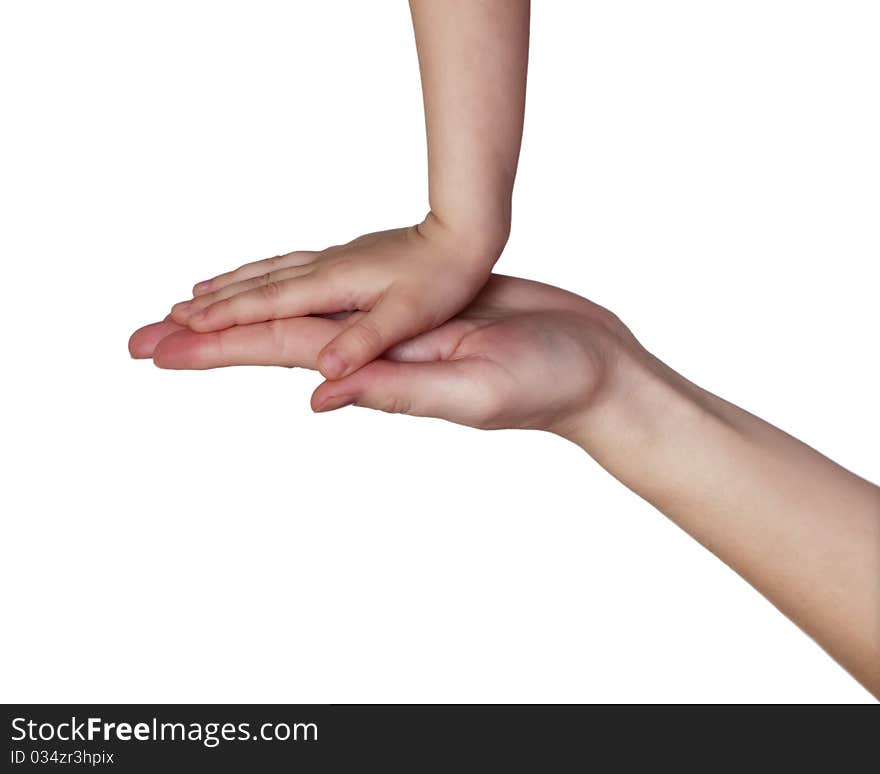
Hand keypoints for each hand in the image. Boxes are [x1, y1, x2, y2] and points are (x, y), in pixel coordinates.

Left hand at [133, 274, 638, 436]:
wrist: (593, 363)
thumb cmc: (549, 381)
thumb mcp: (474, 388)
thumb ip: (397, 391)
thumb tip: (317, 395)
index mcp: (383, 366)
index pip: (282, 353)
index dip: (218, 348)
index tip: (157, 347)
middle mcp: (378, 351)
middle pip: (278, 337)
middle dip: (208, 338)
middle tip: (140, 339)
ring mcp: (397, 330)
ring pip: (307, 315)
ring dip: (248, 315)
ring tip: (193, 316)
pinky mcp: (420, 306)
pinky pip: (348, 298)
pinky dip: (308, 292)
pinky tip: (288, 296)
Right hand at [167, 215, 505, 379]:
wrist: (463, 232)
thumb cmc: (443, 276)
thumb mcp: (407, 315)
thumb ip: (364, 341)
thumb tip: (322, 371)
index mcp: (330, 286)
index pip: (260, 308)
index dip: (216, 323)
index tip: (173, 333)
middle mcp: (319, 271)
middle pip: (244, 293)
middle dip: (196, 313)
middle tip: (152, 328)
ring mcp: (326, 263)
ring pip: (258, 277)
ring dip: (218, 292)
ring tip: (182, 303)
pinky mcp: (338, 260)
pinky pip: (279, 267)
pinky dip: (250, 275)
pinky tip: (242, 278)